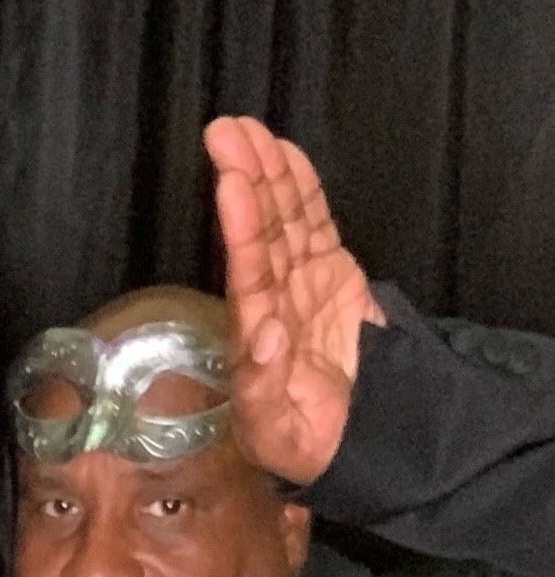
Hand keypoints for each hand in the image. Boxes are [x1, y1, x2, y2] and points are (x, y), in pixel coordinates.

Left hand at [205, 113, 387, 483]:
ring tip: (247, 132)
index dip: (240, 228)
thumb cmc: (300, 444)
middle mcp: (274, 300)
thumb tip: (262, 333)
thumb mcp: (274, 433)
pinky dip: (301, 190)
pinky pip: (312, 224)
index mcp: (255, 336)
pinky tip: (284, 156)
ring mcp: (301, 283)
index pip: (246, 272)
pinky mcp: (330, 275)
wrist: (351, 441)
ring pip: (283, 220)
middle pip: (260, 232)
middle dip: (245, 181)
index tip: (229, 184)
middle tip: (226, 133)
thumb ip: (261, 388)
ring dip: (267, 175)